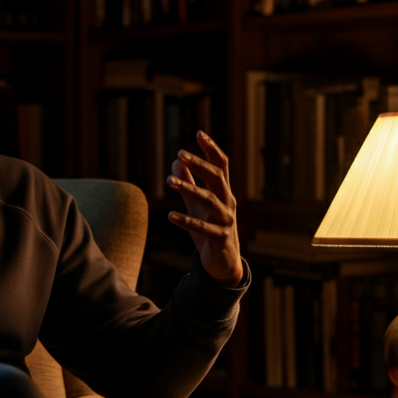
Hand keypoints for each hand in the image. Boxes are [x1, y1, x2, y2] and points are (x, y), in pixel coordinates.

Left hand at [166, 131, 242, 285]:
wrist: (223, 263)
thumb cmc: (210, 229)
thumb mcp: (196, 205)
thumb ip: (188, 183)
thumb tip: (175, 162)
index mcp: (224, 193)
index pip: (221, 165)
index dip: (211, 149)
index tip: (199, 133)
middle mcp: (228, 203)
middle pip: (217, 177)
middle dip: (200, 164)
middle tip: (180, 153)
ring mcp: (226, 221)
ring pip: (210, 201)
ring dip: (189, 189)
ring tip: (168, 181)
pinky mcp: (220, 239)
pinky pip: (203, 228)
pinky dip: (186, 221)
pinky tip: (170, 216)